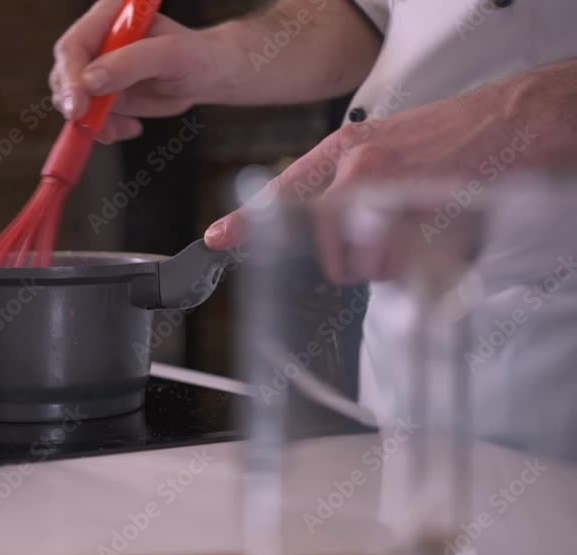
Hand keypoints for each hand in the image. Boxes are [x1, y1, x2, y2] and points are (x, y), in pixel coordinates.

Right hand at [50, 0, 227, 142]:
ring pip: (73, 101)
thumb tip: (90, 82)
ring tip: (126, 128)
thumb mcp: (171, 56)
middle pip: (64, 74)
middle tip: (97, 127)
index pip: (73, 46)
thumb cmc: (196, 57)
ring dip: (93, 122)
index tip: (79, 107)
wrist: (207, 74)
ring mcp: (97, 69)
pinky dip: (105, 129)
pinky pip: (89, 117)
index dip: (70, 78)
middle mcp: (97, 41)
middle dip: (76, 105)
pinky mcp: (102, 93)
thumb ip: (132, 63)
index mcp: (108, 17)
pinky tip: (131, 128)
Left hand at [204, 79, 537, 283]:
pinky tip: (430, 234)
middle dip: (349, 262)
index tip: (218, 239)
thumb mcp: (376, 147)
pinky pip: (403, 268)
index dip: (247, 220)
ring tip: (410, 232)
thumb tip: (314, 227)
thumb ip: (339, 183)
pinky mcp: (423, 218)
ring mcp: (390, 195)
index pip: (281, 191)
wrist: (501, 123)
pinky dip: (416, 265)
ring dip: (386, 265)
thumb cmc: (439, 140)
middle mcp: (358, 170)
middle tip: (376, 244)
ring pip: (367, 266)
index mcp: (341, 152)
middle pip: (329, 252)